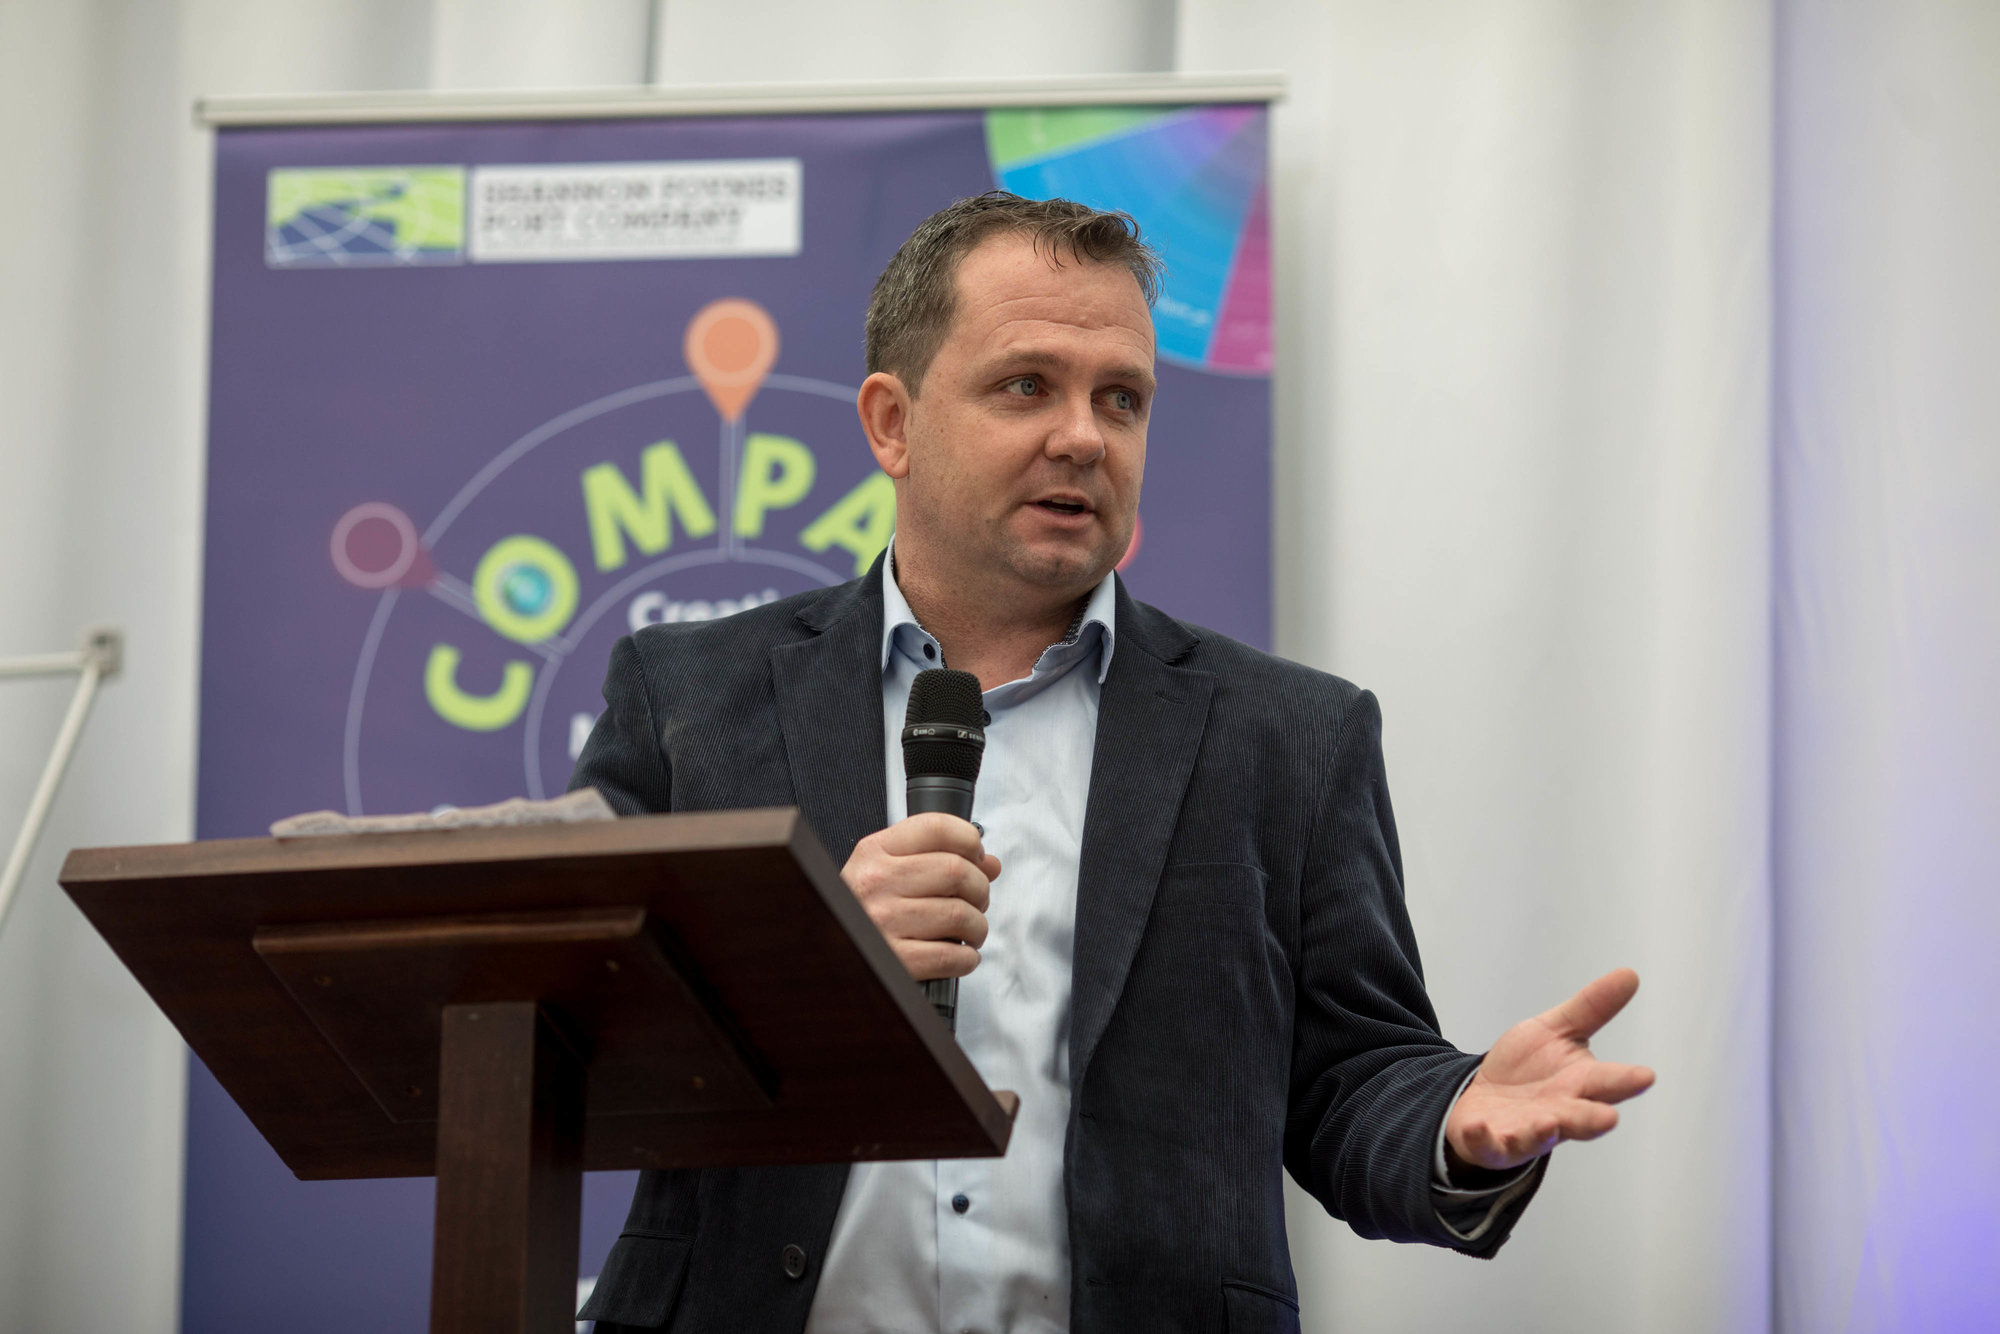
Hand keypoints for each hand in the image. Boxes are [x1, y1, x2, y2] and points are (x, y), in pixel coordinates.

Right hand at [842, 812, 1000, 981]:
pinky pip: (950, 956)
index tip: (977, 856)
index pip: (936, 827)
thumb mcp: (888, 870)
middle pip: (956, 871)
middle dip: (980, 889)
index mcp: (875, 852)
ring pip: (960, 914)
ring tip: (970, 931)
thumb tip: (990, 864)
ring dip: (978, 927)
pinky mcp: (895, 960)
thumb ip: (937, 857)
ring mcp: (883, 922)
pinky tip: (960, 955)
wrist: (836, 950)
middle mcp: (876, 882)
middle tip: (976, 901)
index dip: (969, 840)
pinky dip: (967, 959)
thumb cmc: (866, 910)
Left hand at [1444, 967, 1655, 1172]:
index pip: (1607, 1083)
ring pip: (1538, 1136)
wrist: (1483, 1098)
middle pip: (1579, 1117)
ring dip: (1542, 1132)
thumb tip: (1630, 974)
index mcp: (1579, 1085)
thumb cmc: (1528, 1069)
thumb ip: (1592, 1008)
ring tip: (1547, 1124)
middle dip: (1592, 1117)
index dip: (1626, 1081)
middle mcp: (1558, 1114)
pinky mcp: (1491, 1142)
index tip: (1645, 1076)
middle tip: (1609, 1117)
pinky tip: (1477, 1127)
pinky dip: (1482, 1138)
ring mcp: (1525, 1132)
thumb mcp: (1557, 1030)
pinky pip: (1487, 1143)